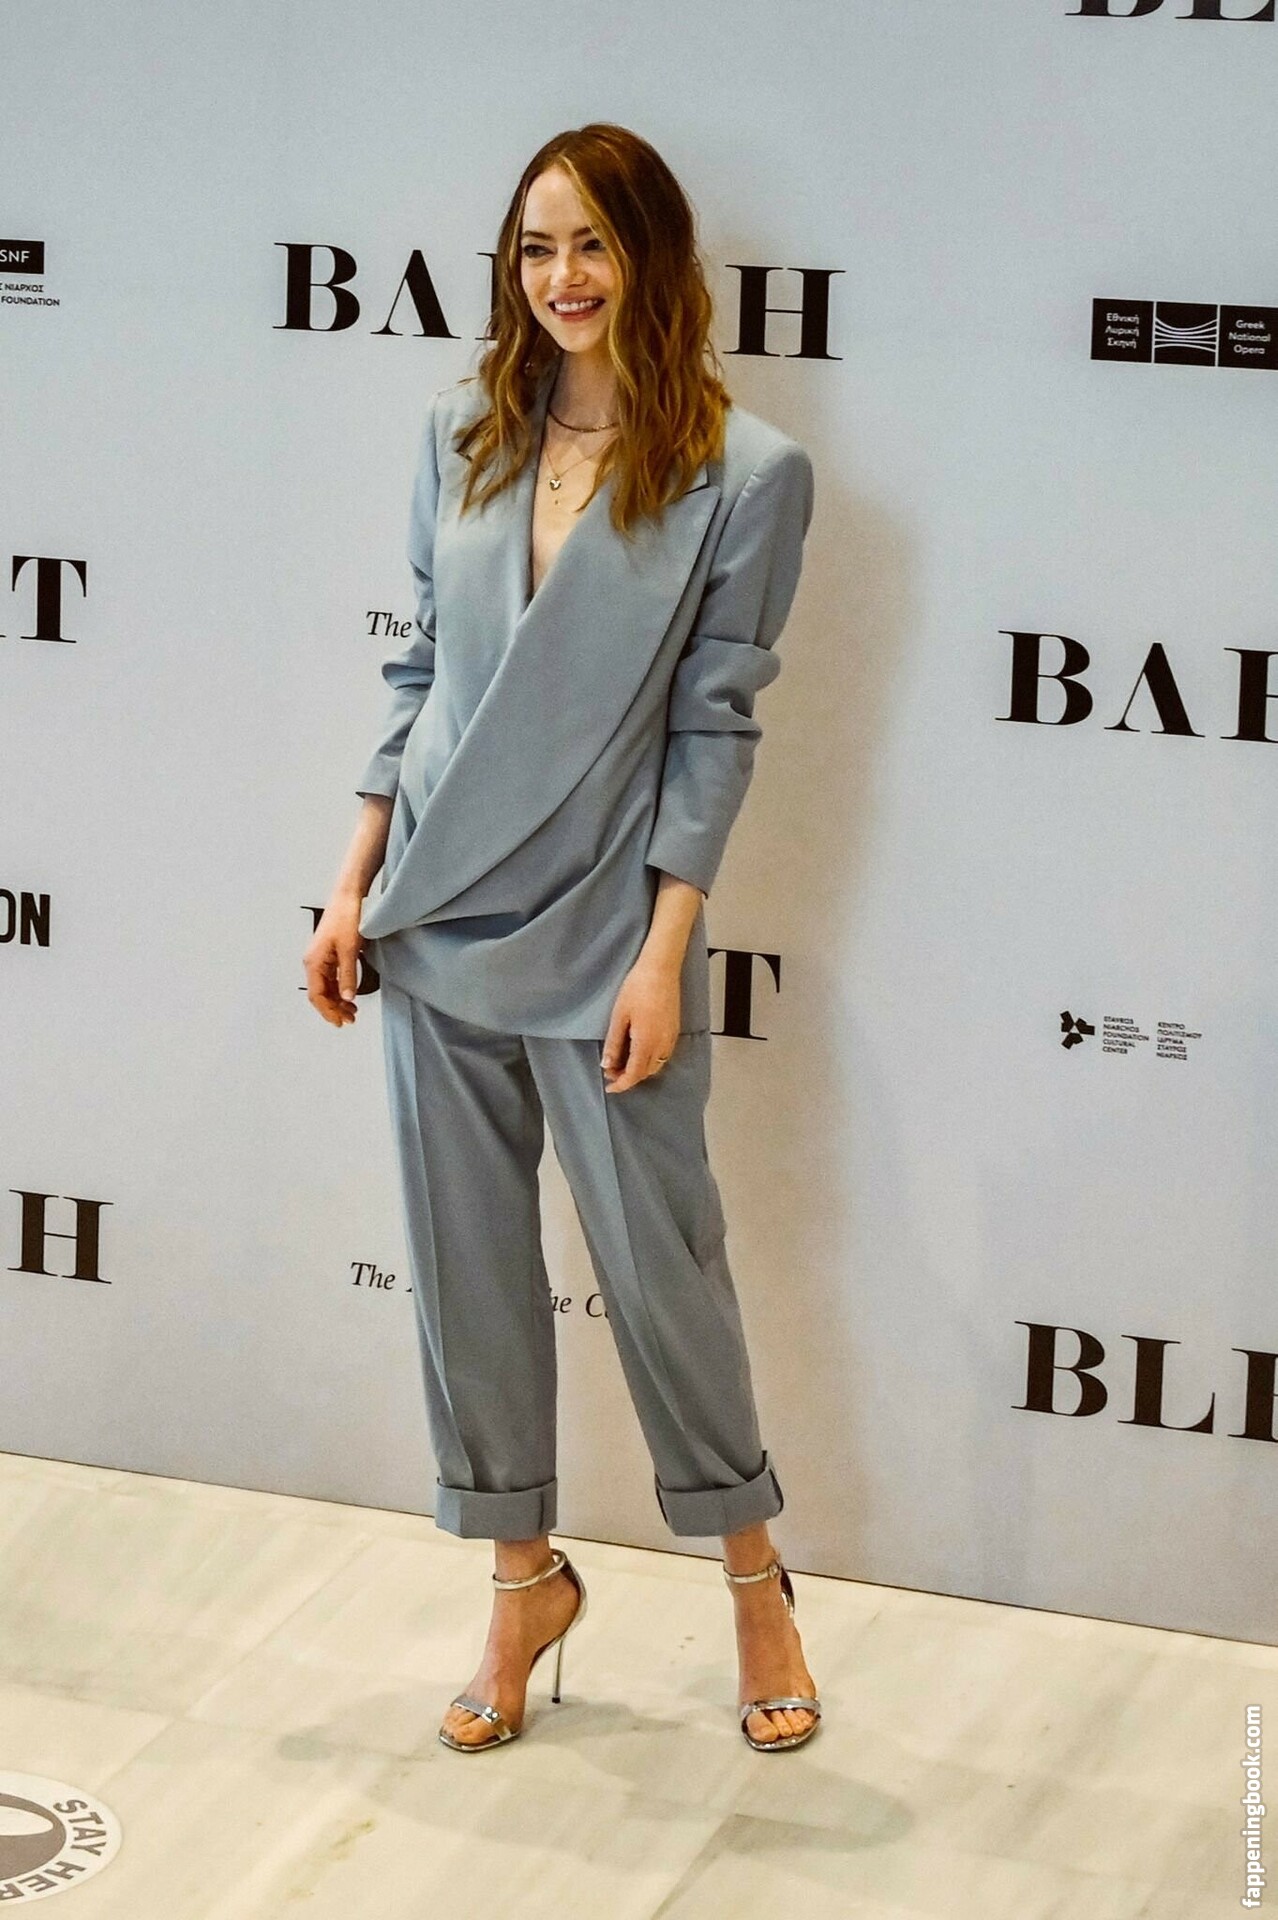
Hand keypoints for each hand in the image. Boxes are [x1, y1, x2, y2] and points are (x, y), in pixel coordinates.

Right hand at [304, 892, 364, 1026]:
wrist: (347, 897)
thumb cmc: (346, 918)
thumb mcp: (350, 949)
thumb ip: (348, 975)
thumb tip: (347, 998)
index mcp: (313, 962)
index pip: (316, 995)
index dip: (328, 1011)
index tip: (340, 1022)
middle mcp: (313, 962)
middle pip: (320, 994)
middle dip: (334, 1009)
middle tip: (350, 1020)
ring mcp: (320, 958)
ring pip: (325, 987)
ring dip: (337, 1001)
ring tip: (352, 1012)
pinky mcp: (329, 954)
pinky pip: (331, 978)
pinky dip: (339, 989)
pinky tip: (349, 996)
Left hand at [601, 958, 680, 1092]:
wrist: (661, 970)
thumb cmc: (637, 989)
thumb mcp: (619, 1016)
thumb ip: (614, 1043)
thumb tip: (607, 1064)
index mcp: (646, 1042)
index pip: (634, 1074)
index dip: (621, 1084)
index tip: (610, 1087)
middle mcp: (662, 1044)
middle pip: (646, 1073)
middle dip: (628, 1077)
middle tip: (611, 1070)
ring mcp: (671, 1038)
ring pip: (656, 1065)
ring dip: (640, 1069)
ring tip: (623, 1061)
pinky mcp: (675, 1030)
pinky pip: (663, 1055)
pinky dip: (650, 1060)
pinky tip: (639, 1050)